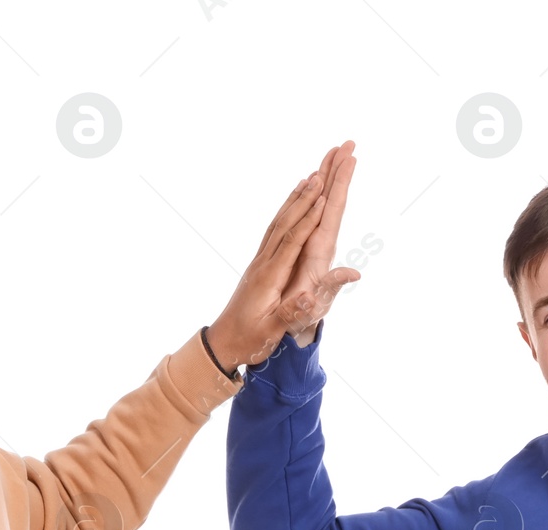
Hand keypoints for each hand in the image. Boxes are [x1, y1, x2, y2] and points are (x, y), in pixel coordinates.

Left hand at [207, 141, 362, 373]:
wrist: (223, 342)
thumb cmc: (249, 339)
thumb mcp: (271, 331)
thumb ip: (291, 313)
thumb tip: (310, 299)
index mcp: (270, 278)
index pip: (291, 241)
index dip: (308, 218)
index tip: (324, 195)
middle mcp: (264, 263)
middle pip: (286, 222)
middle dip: (306, 196)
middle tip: (324, 170)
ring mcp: (261, 260)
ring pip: (280, 221)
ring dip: (297, 197)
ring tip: (314, 174)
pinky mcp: (261, 263)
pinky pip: (276, 229)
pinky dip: (287, 210)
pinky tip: (295, 199)